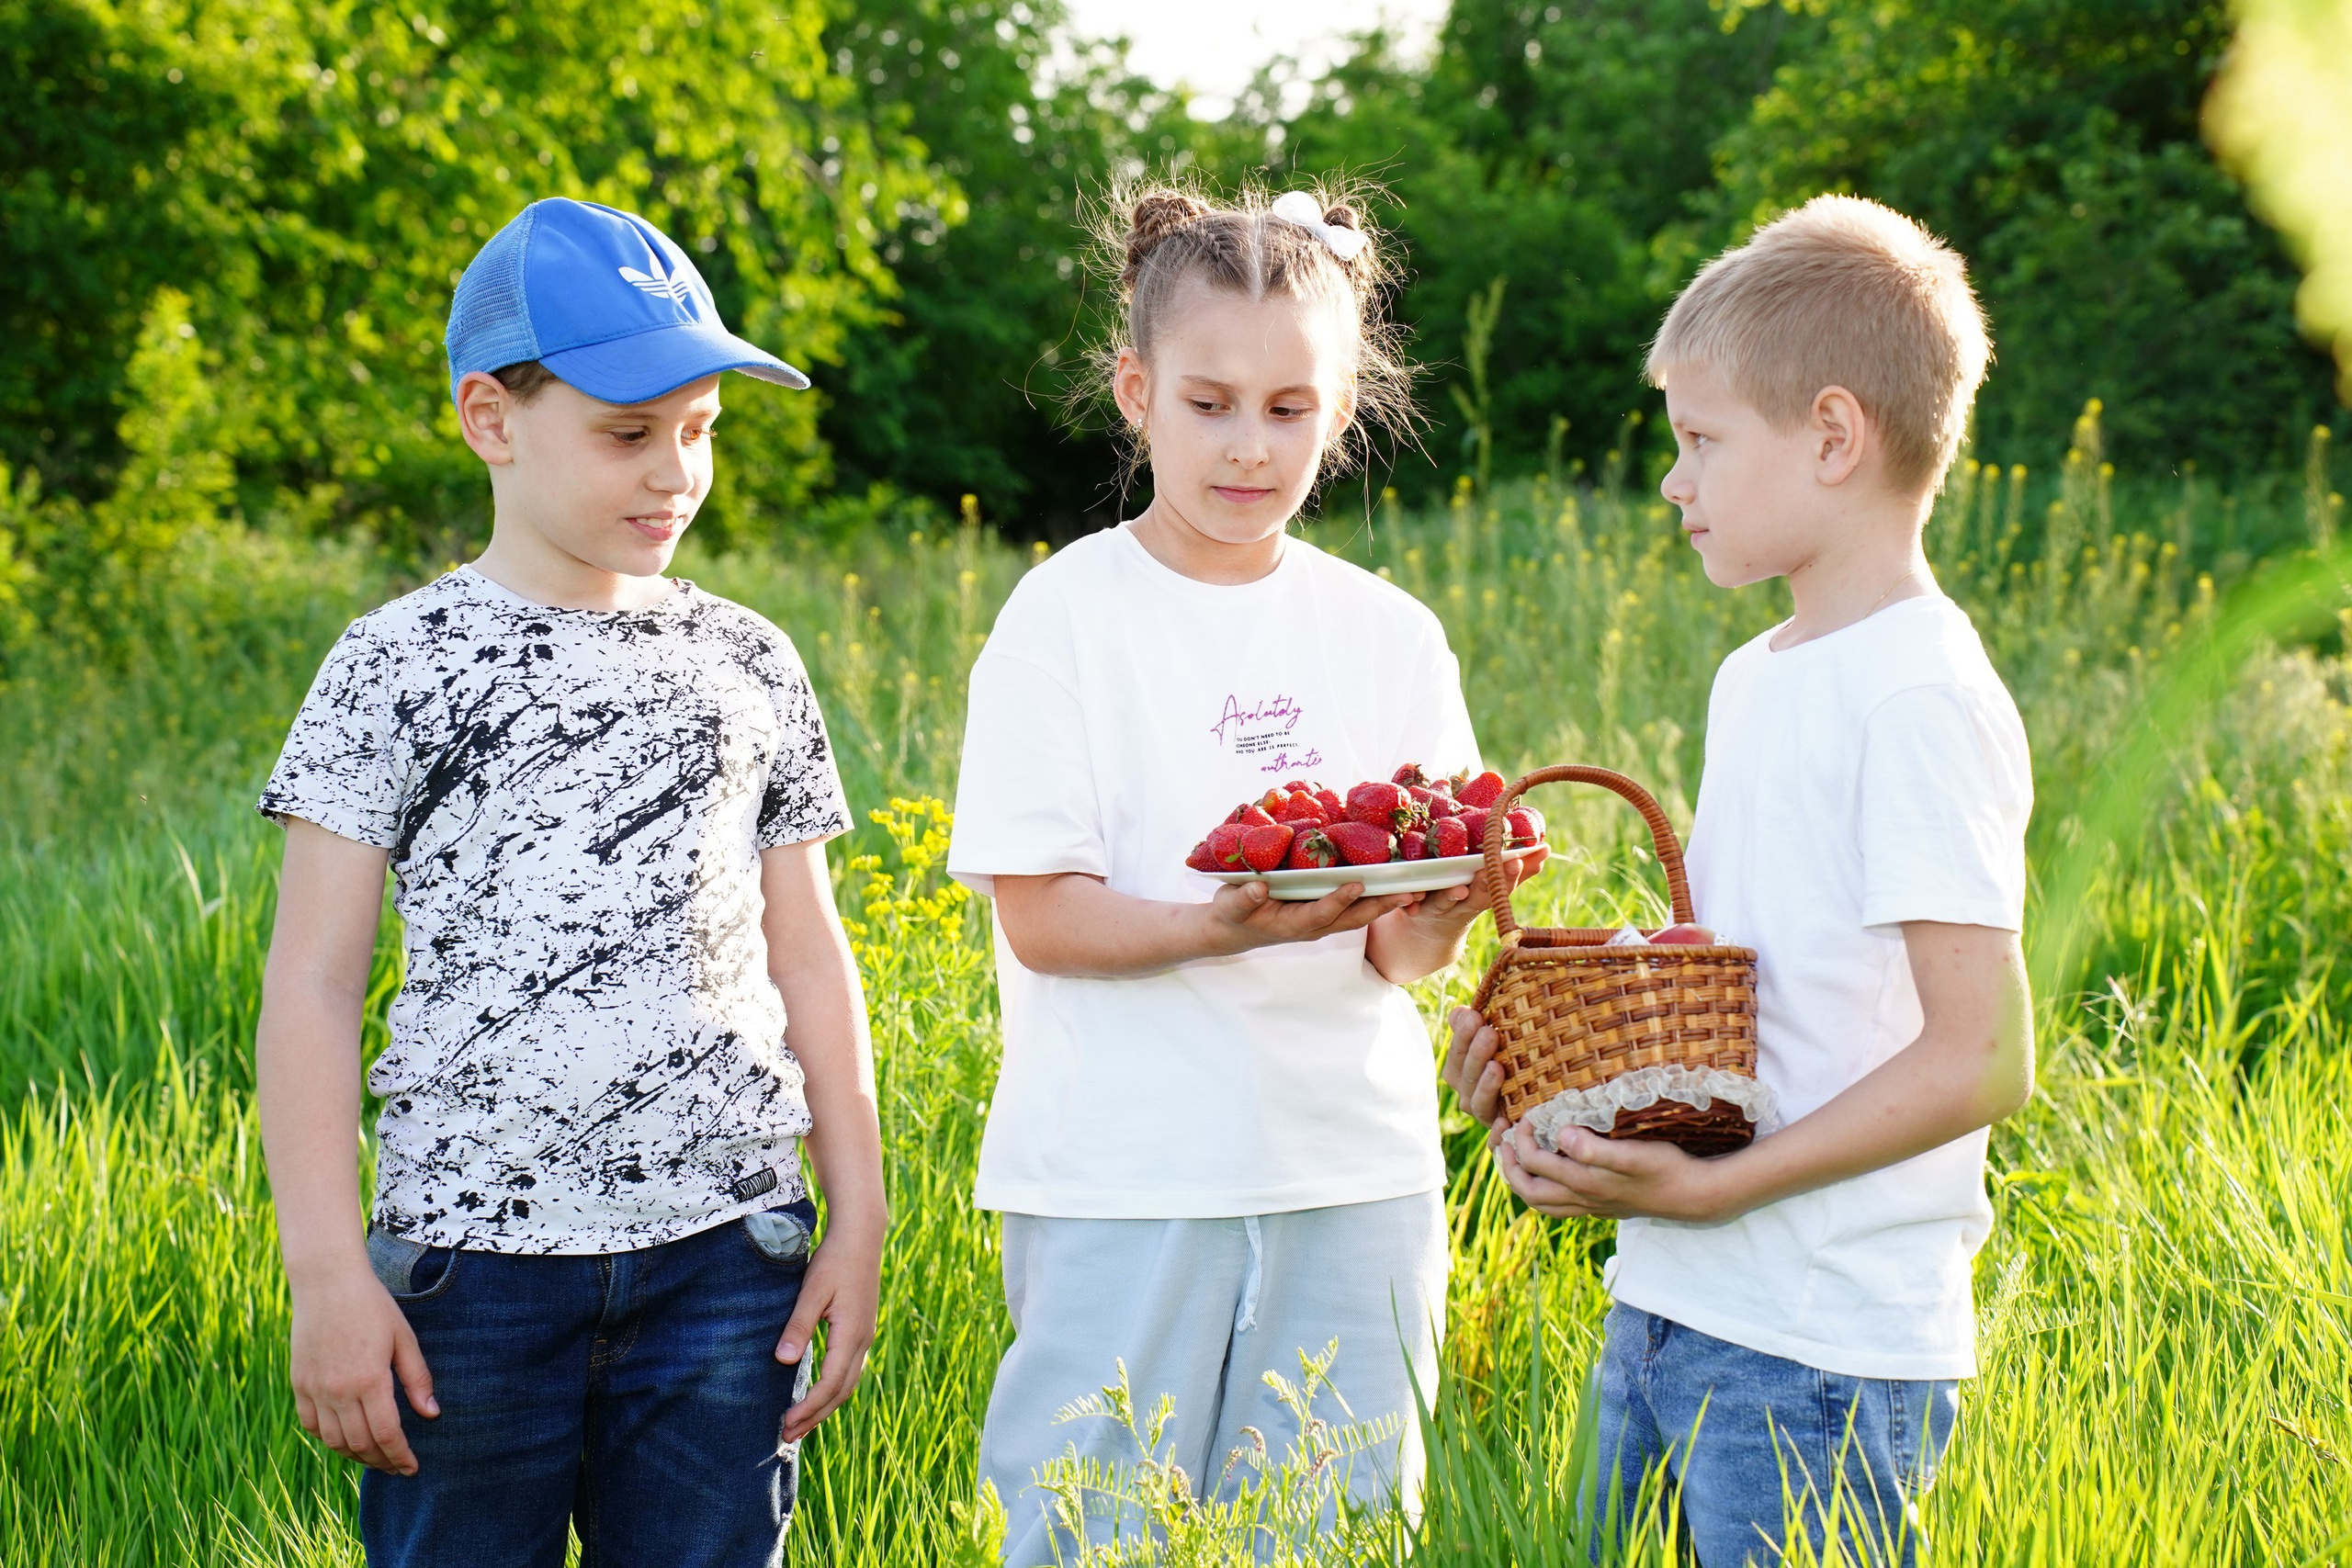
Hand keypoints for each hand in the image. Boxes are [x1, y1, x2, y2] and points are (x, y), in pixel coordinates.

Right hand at [289, 1264, 437, 1474]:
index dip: (400, 1456)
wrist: (327, 1283)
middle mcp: (338, 1390)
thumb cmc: (373, 1306)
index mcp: (369, 1379)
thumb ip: (417, 1379)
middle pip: (360, 1444)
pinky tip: (345, 1438)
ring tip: (374, 1456)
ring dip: (355, 1455)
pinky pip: (311, 1425)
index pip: (386, 1434)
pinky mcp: (299, 1383)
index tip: (412, 1467)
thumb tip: (431, 1414)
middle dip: (381, 1461)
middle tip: (397, 1466)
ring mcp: (314, 1389)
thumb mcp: (404, 1338)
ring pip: (333, 1440)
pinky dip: (328, 1439)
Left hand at [775, 1227, 881, 1441]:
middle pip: (841, 1392)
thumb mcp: (812, 1291)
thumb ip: (798, 1326)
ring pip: (847, 1384)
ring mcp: (864, 1336)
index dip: (808, 1408)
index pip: (830, 1384)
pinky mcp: (860, 1330)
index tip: (786, 1424)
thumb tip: (783, 1361)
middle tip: (787, 1437)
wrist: (861, 1237)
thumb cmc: (834, 1261)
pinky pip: (848, 1371)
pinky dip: (832, 1390)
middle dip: (815, 1417)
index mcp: (851, 1334)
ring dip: (824, 1407)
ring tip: (800, 1425)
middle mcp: (862, 1341)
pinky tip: (818, 1394)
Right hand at [1202, 879, 1421, 954]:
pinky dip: (1374, 898)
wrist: (1233, 929)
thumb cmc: (1231, 915)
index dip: (1338, 900)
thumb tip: (1259, 888)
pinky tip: (1392, 884)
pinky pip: (1354, 908)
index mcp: (1292, 924)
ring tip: (1414, 890)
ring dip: (1385, 904)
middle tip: (1409, 892)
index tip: (1357, 884)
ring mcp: (1321, 922)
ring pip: (1359, 915)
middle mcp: (1313, 926)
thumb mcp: (1231, 905)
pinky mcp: (1324, 913)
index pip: (1320, 913)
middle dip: (1380, 906)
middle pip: (1352, 919)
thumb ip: (1245, 898)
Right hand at [1441, 1007, 1506, 1126]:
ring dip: (1486, 1085)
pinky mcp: (1501, 1133)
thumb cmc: (1512, 1060)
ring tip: (1497, 1067)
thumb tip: (1461, 1012)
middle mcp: (1467, 1094)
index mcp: (1460, 1072)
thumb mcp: (1494, 1042)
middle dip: (1476, 1053)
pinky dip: (1497, 1131)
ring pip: (1478, 1102)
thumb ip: (1475, 1028)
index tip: (1474, 1015)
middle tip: (1489, 1033)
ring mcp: (1483, 1115)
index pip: (1457, 1053)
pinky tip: (1504, 1120)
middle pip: (1467, 1076)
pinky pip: (1495, 1137)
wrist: (1536, 1100)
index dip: (1463, 1035)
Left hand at [1491, 1119, 1736, 1223]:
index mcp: (1584, 1183)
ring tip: (1517, 1158)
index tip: (1525, 1116)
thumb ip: (1593, 1149)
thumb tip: (1560, 1134)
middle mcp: (1583, 1199)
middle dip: (1511, 1166)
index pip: (1536, 1164)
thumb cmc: (1665, 1168)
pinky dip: (1544, 1191)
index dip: (1522, 1140)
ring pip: (1543, 1203)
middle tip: (1505, 1140)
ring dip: (1523, 1182)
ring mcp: (1592, 1207)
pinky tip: (1551, 1173)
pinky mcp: (1603, 1207)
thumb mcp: (1631, 1155)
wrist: (1694, 1196)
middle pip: (1529, 1192)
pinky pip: (1560, 1207)